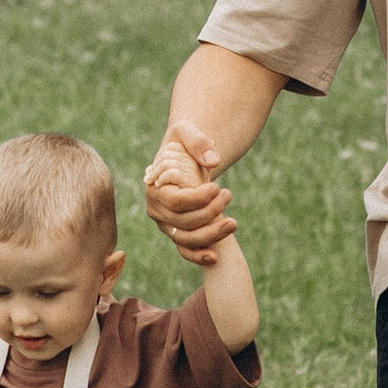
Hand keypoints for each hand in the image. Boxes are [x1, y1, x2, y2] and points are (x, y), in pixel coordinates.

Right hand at [143, 123, 236, 256]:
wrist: (185, 157)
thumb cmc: (183, 143)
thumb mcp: (187, 131)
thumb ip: (197, 142)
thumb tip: (212, 161)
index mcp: (154, 187)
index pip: (176, 202)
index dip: (199, 199)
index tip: (217, 187)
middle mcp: (156, 210)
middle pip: (183, 223)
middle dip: (210, 213)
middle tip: (228, 194)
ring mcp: (166, 224)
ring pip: (186, 239)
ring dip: (211, 235)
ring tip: (233, 222)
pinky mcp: (177, 234)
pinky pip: (185, 250)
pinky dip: (198, 256)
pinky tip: (216, 256)